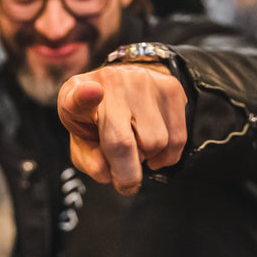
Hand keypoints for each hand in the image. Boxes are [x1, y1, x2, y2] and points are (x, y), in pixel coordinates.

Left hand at [57, 63, 187, 195]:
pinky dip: (166, 154)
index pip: (80, 96)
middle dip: (125, 170)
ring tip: (135, 144)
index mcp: (78, 96)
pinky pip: (178, 139)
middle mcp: (113, 83)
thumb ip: (90, 162)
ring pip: (156, 143)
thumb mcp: (80, 142)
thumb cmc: (95, 119)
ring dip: (147, 156)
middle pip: (124, 143)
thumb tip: (109, 173)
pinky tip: (153, 147)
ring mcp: (145, 82)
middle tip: (120, 165)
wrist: (118, 87)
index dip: (85, 95)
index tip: (90, 91)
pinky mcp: (171, 88)